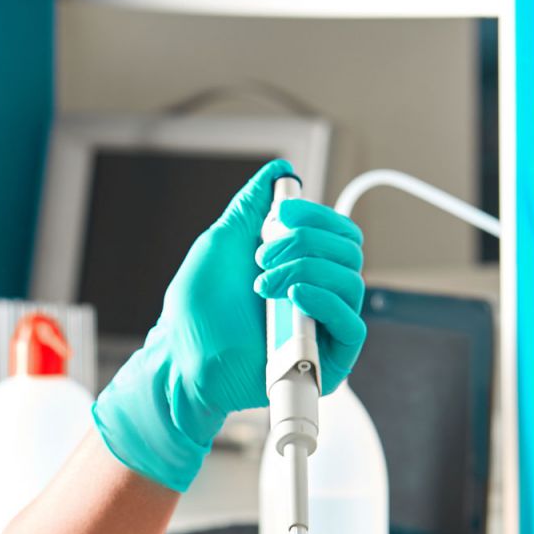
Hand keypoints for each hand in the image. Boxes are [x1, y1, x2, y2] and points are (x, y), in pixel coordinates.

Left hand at [91, 159, 366, 491]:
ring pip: (351, 282)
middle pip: (349, 251)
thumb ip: (251, 207)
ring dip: (306, 270)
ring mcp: (322, 327)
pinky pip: (351, 324)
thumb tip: (278, 172)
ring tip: (262, 284)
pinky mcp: (328, 362)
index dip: (316, 215)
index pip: (337, 232)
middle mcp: (316, 295)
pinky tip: (293, 295)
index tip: (281, 212)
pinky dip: (324, 300)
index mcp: (299, 268)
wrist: (182, 360)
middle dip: (306, 242)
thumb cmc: (195, 312)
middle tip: (261, 257)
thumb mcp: (220, 245)